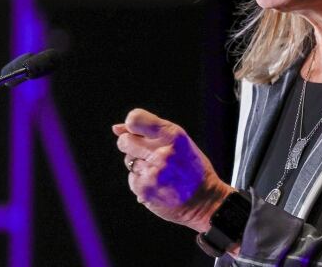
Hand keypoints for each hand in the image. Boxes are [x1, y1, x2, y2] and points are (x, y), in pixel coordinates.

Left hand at [113, 108, 232, 232]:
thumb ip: (148, 131)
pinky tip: (158, 184)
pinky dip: (142, 181)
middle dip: (131, 146)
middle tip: (149, 154)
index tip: (138, 132)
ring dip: (140, 165)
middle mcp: (163, 152)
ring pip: (128, 160)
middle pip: (124, 141)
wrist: (205, 200)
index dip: (132, 125)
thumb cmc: (191, 167)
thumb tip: (116, 128)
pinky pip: (132, 178)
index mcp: (173, 135)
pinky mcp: (144, 189)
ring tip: (161, 172)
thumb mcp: (178, 142)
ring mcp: (153, 172)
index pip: (134, 119)